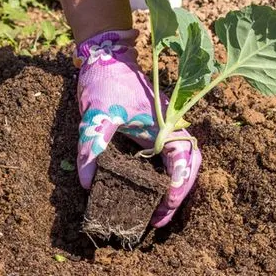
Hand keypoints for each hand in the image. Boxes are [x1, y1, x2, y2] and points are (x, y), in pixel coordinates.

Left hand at [74, 29, 201, 226]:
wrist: (107, 58)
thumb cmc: (107, 81)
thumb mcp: (97, 115)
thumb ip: (92, 146)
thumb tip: (86, 184)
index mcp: (165, 124)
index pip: (185, 159)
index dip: (181, 186)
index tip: (165, 206)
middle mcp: (170, 127)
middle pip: (188, 165)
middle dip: (178, 194)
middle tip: (158, 217)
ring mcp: (163, 128)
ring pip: (179, 163)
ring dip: (173, 187)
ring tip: (155, 210)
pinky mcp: (153, 130)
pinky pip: (165, 157)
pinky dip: (163, 176)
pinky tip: (147, 189)